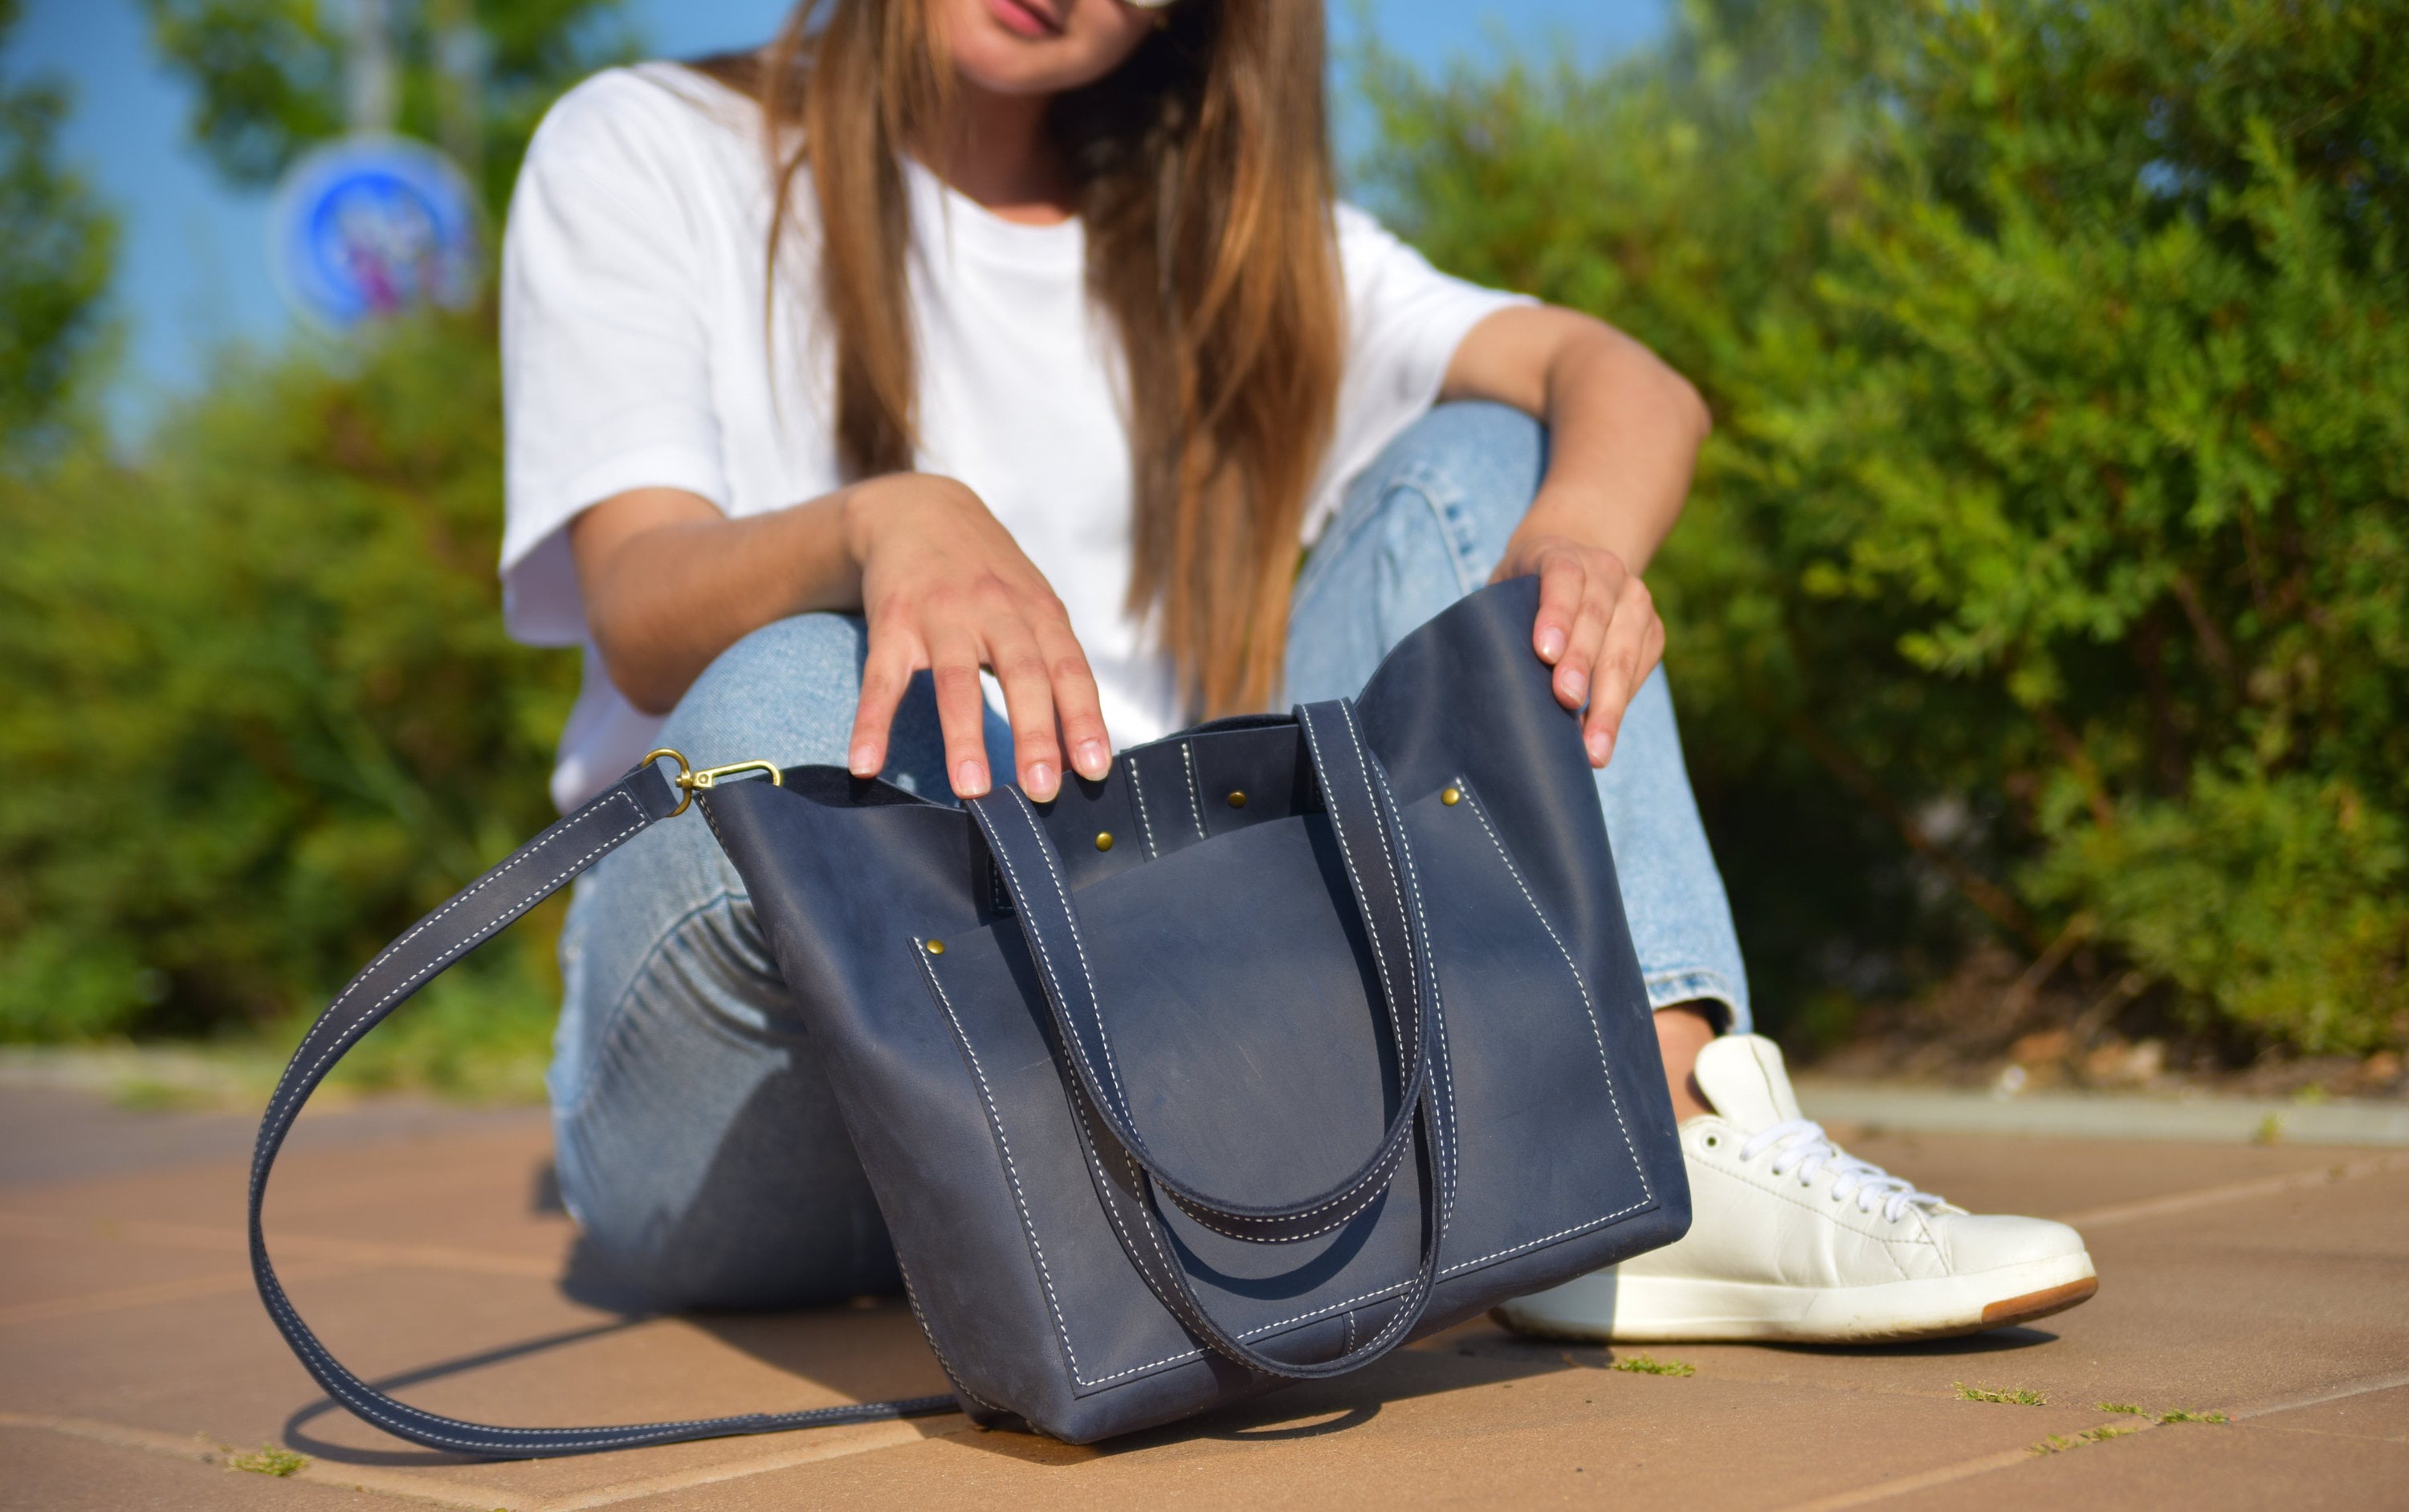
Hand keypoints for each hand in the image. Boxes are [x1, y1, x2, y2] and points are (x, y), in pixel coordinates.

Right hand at [843, 475, 1109, 799]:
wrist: (919, 508)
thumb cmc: (989, 576)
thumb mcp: (1032, 605)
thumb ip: (1055, 665)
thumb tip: (1083, 750)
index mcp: (1039, 613)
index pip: (1070, 670)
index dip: (1084, 718)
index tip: (1095, 769)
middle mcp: (995, 611)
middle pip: (1021, 676)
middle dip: (1034, 735)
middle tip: (1041, 791)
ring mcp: (941, 616)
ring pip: (956, 681)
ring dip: (963, 737)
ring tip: (970, 791)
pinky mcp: (892, 624)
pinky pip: (882, 680)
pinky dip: (872, 724)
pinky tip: (867, 764)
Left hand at [1491, 521, 1664, 767]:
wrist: (1577, 563)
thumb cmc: (1523, 591)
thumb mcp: (1506, 589)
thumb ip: (1499, 620)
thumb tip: (1478, 685)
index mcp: (1562, 555)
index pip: (1562, 579)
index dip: (1556, 615)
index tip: (1544, 653)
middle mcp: (1605, 572)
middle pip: (1595, 618)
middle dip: (1582, 664)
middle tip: (1566, 701)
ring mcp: (1634, 600)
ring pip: (1624, 651)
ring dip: (1609, 702)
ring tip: (1594, 747)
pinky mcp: (1652, 630)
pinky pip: (1638, 670)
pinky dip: (1620, 705)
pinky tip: (1602, 737)